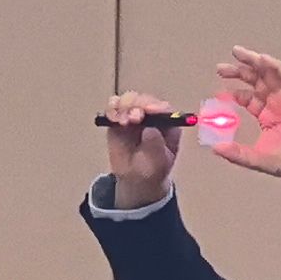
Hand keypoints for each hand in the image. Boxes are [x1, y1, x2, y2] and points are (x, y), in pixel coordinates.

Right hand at [99, 93, 189, 210]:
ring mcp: (134, 115)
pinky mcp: (118, 118)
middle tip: (133, 118)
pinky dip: (112, 109)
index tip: (148, 111)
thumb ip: (156, 146)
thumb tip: (150, 129)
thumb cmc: (152, 170)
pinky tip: (112, 118)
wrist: (135, 179)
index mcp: (168, 124)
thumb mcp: (158, 163)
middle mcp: (152, 115)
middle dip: (138, 105)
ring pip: (129, 100)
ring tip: (122, 121)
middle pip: (145, 100)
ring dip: (124, 106)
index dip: (156, 106)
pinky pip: (114, 108)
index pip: (164, 108)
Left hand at [210, 49, 280, 184]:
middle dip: (238, 71)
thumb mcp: (257, 158)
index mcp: (266, 115)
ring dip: (254, 61)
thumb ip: (237, 154)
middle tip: (220, 68)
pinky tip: (262, 60)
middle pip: (255, 80)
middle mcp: (275, 102)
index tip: (218, 92)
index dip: (232, 93)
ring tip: (238, 53)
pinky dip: (275, 66)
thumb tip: (215, 148)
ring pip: (269, 73)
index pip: (247, 97)